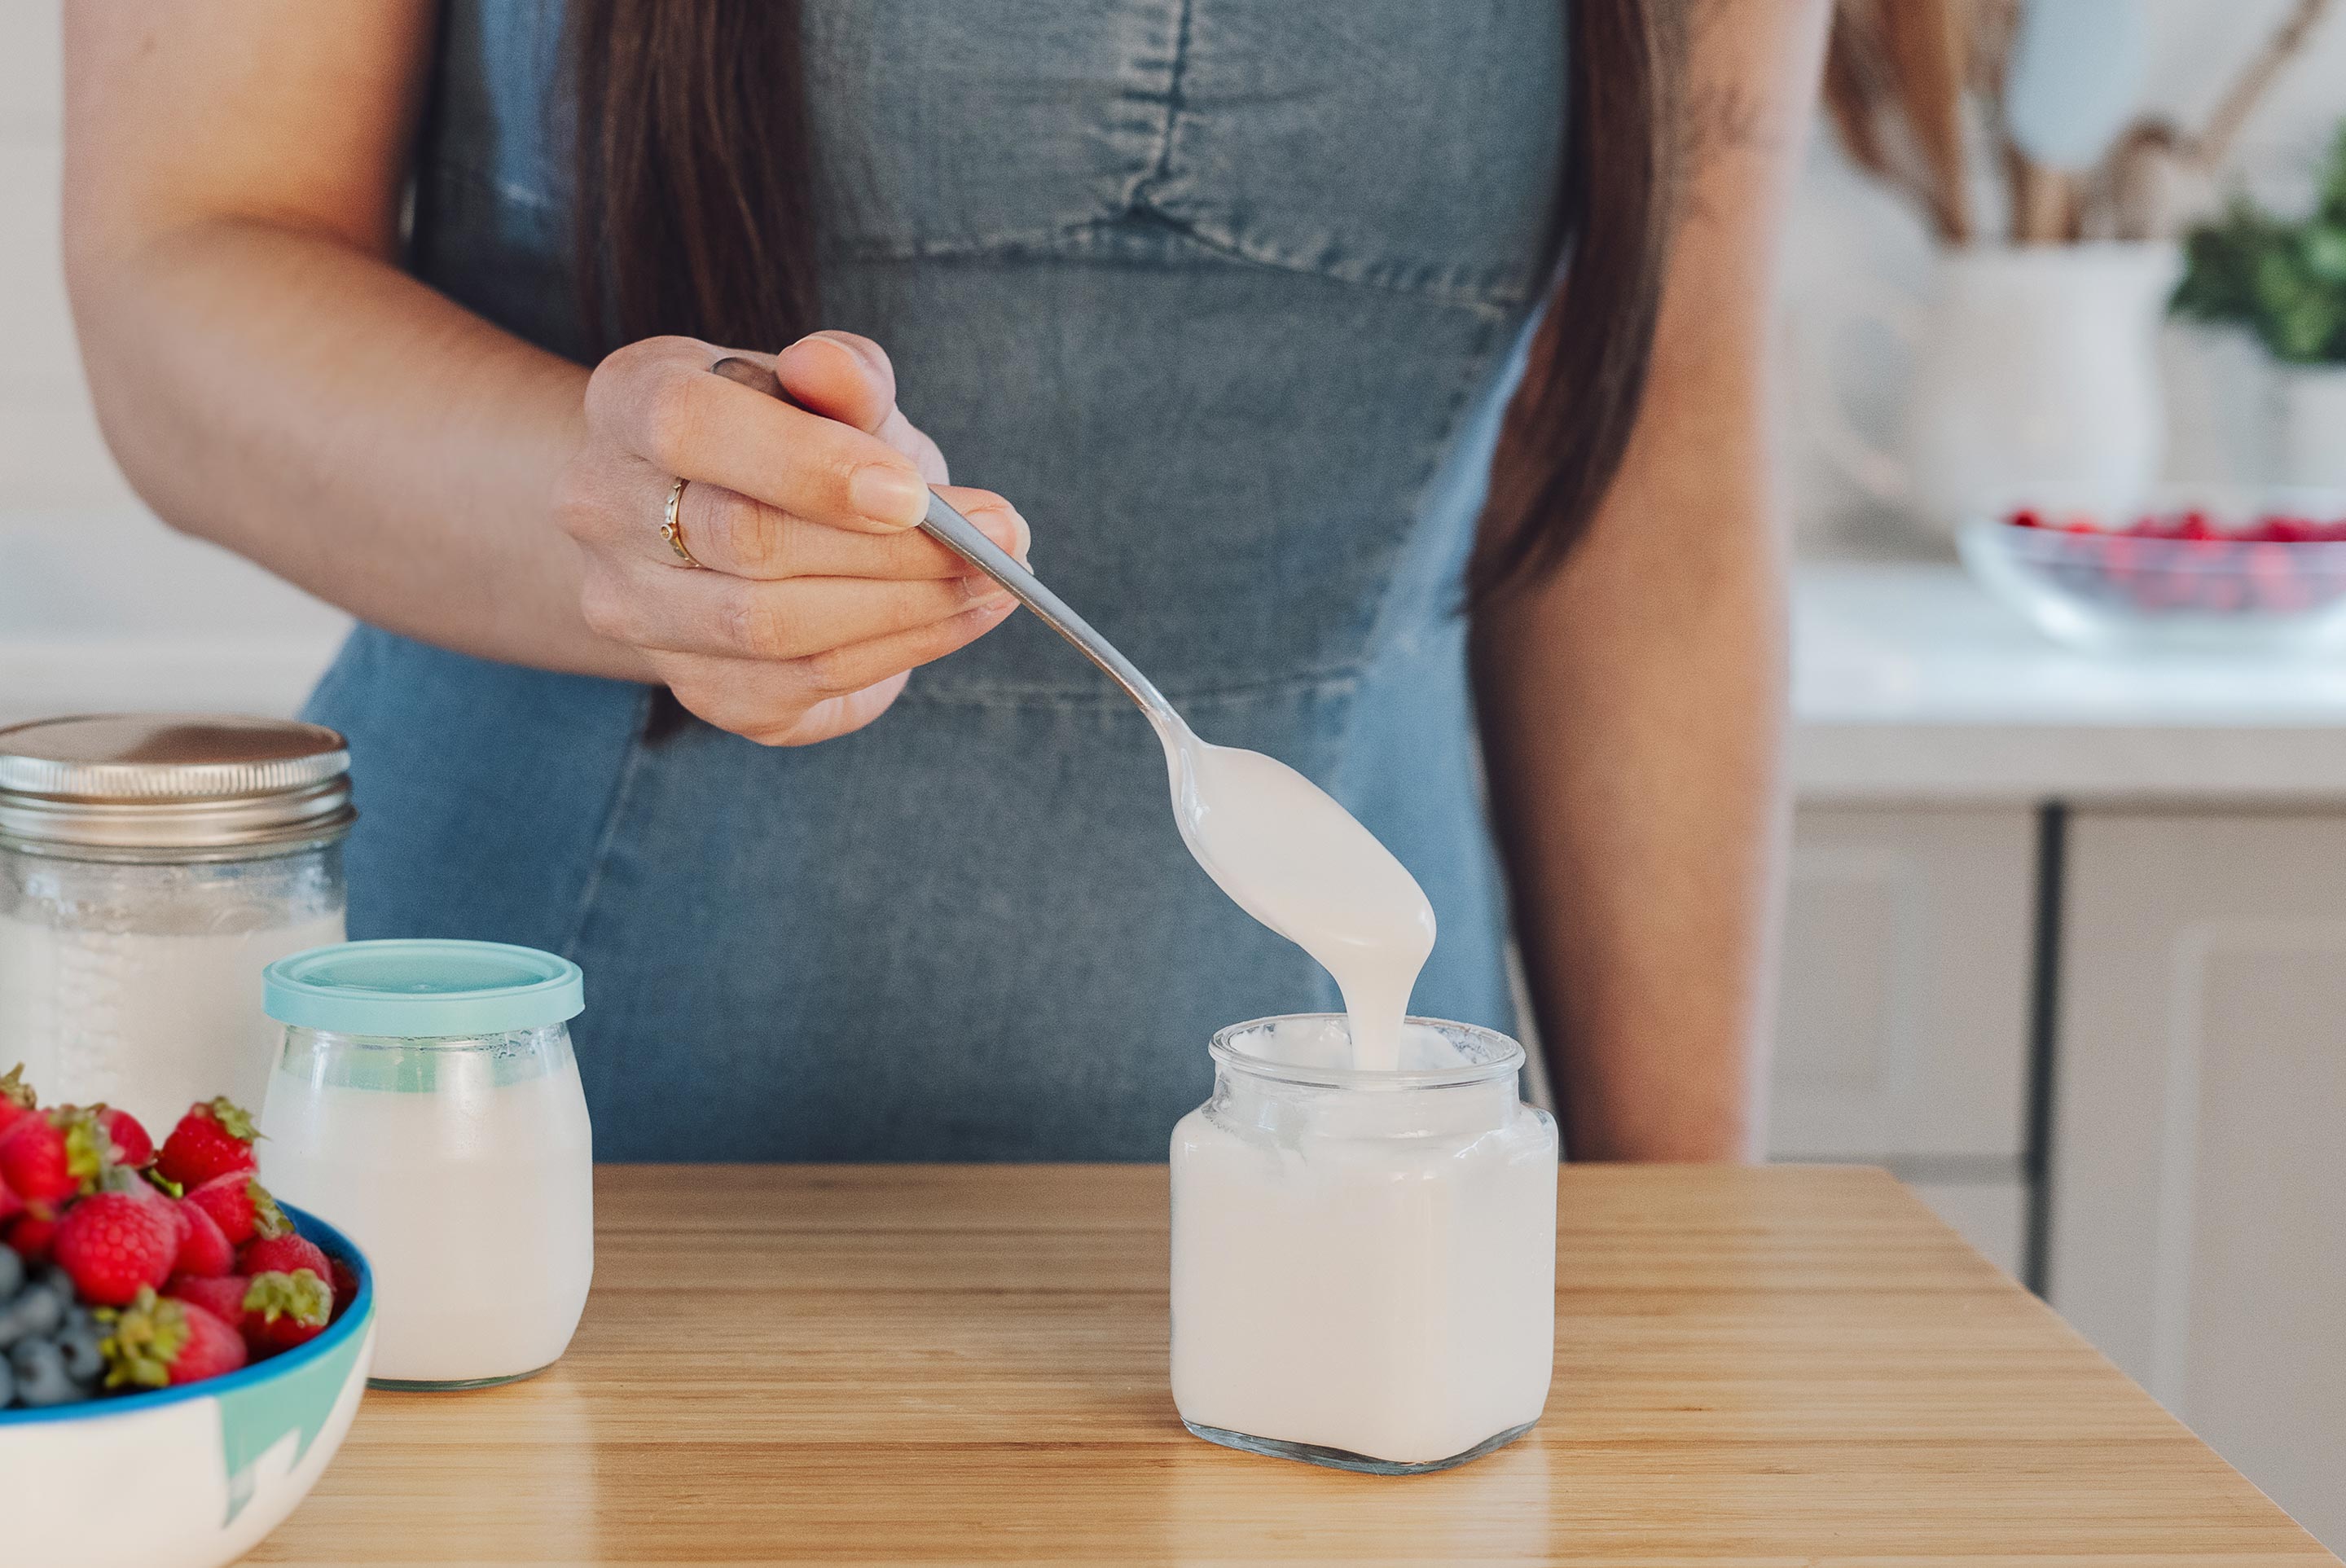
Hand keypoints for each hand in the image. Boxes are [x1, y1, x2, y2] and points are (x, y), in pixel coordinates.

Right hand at [557, 330, 1029, 744]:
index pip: (689, 426)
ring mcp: (634, 610)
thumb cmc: (798, 441)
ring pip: (772, 627)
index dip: (807, 464)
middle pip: (745, 540)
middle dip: (890, 547)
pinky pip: (802, 684)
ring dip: (907, 608)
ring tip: (996, 579)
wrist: (738, 529)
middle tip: (1000, 537)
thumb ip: (843, 376)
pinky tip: (958, 617)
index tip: (912, 492)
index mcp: (628, 402)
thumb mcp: (829, 392)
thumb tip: (831, 366)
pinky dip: (899, 651)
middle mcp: (602, 509)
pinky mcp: (696, 690)